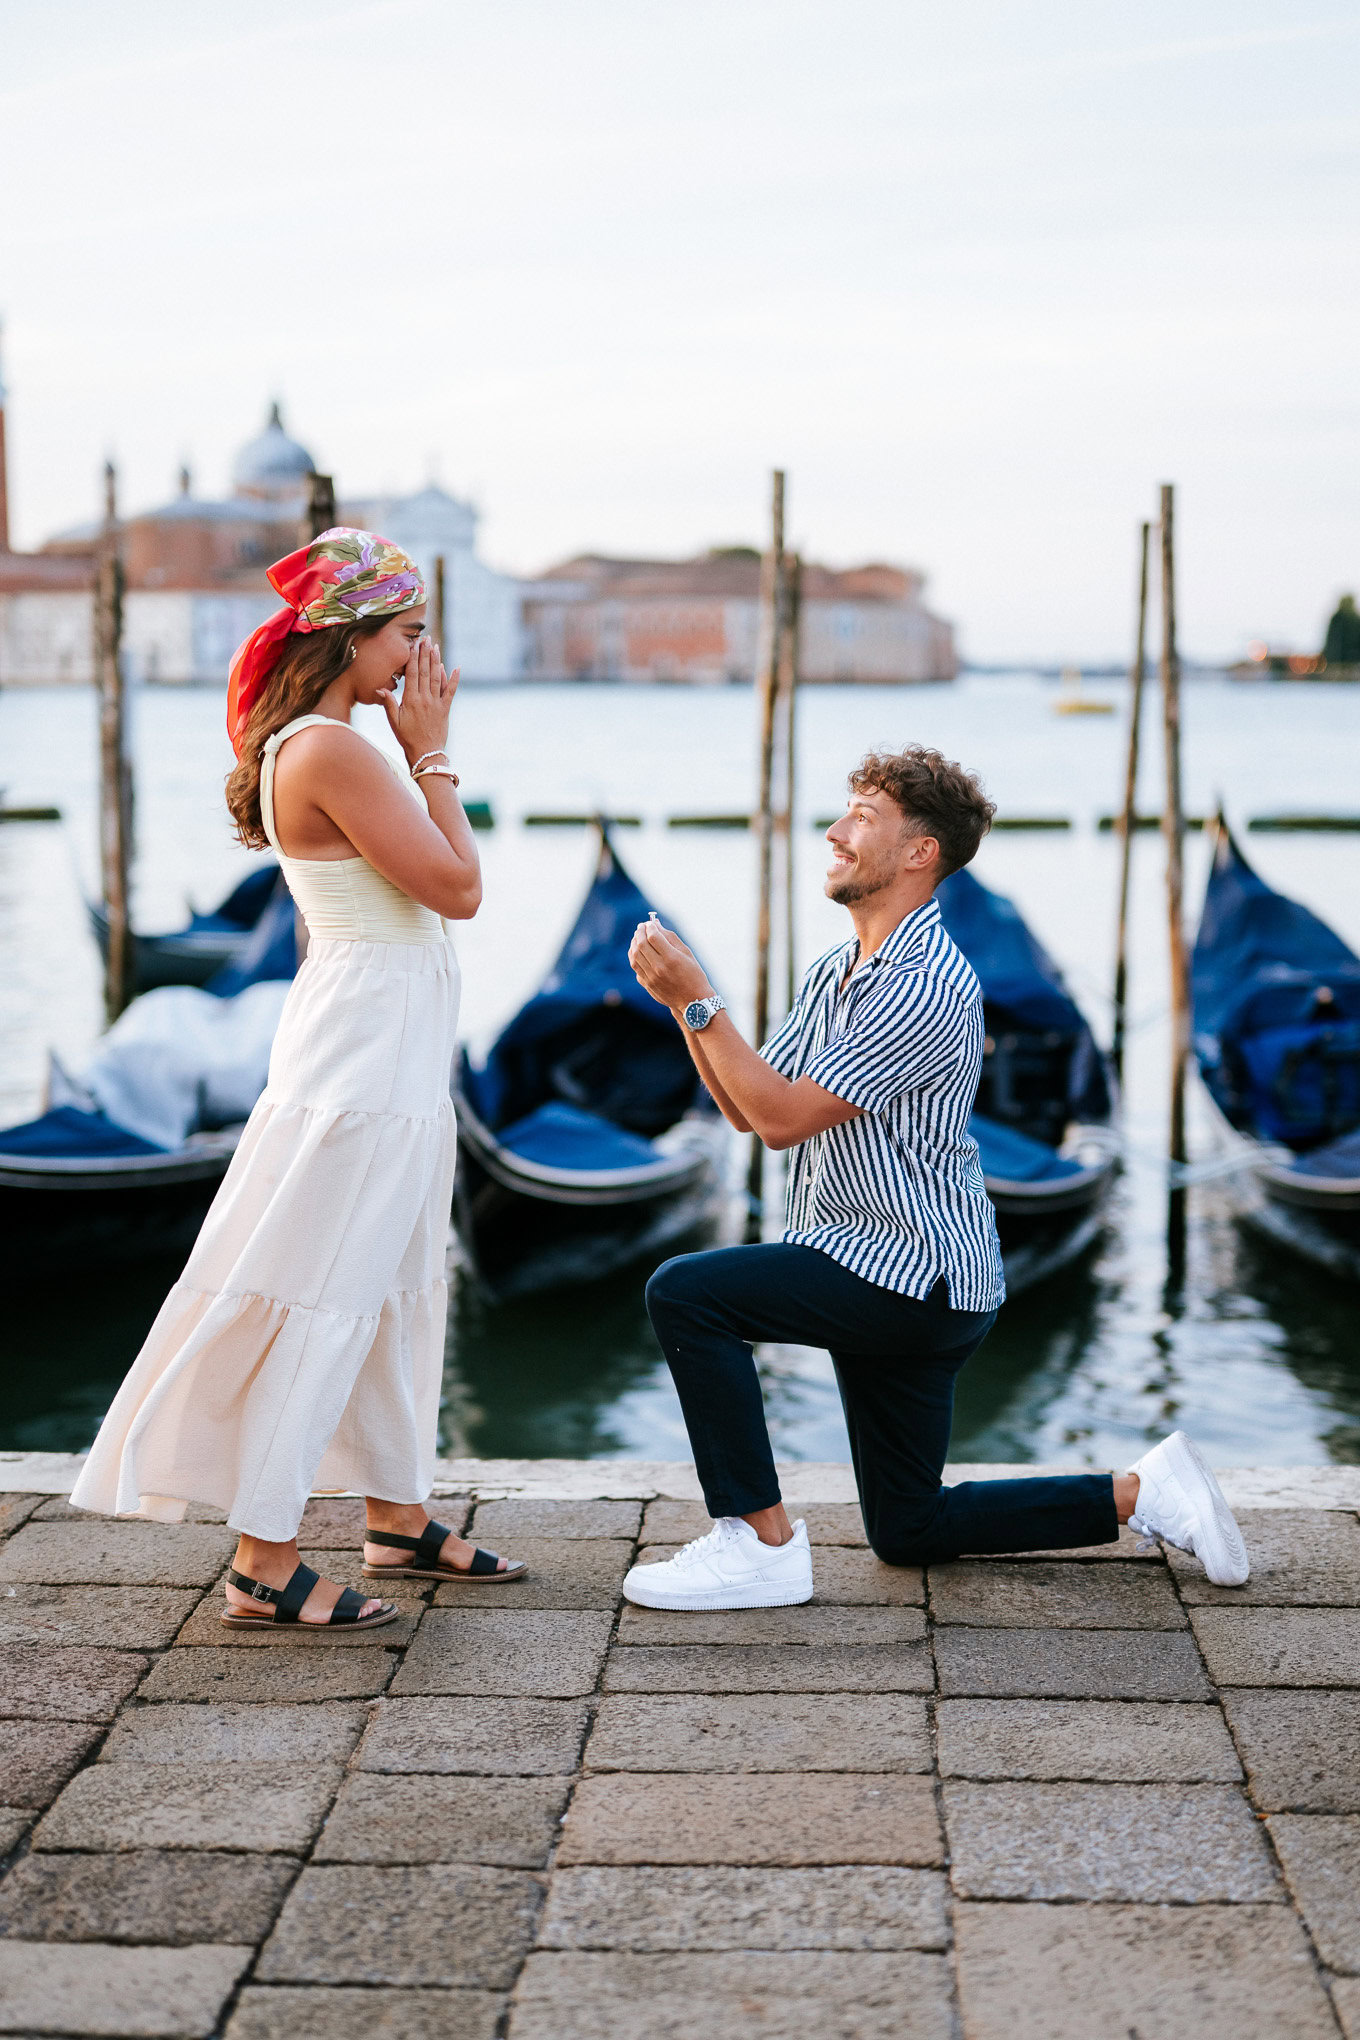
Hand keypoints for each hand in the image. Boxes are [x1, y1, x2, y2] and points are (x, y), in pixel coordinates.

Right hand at [378, 639, 457, 763]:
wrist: (426, 753)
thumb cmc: (407, 738)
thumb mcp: (394, 721)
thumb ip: (388, 703)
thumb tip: (380, 688)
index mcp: (411, 700)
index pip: (412, 674)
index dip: (413, 657)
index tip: (414, 644)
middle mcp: (425, 699)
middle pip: (425, 672)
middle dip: (425, 654)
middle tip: (426, 639)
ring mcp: (437, 703)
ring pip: (437, 678)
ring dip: (437, 661)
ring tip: (436, 647)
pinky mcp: (446, 709)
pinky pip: (451, 691)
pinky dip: (454, 679)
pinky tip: (457, 667)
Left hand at [628, 918, 711, 1010]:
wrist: (692, 1001)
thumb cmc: (693, 974)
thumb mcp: (687, 953)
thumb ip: (670, 938)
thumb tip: (656, 925)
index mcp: (672, 958)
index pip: (654, 937)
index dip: (650, 927)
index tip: (650, 923)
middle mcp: (660, 968)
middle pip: (641, 945)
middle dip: (639, 932)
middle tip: (641, 927)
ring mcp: (652, 978)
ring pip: (635, 956)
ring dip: (634, 943)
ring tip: (637, 937)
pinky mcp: (647, 985)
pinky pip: (635, 967)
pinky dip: (634, 956)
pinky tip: (637, 950)